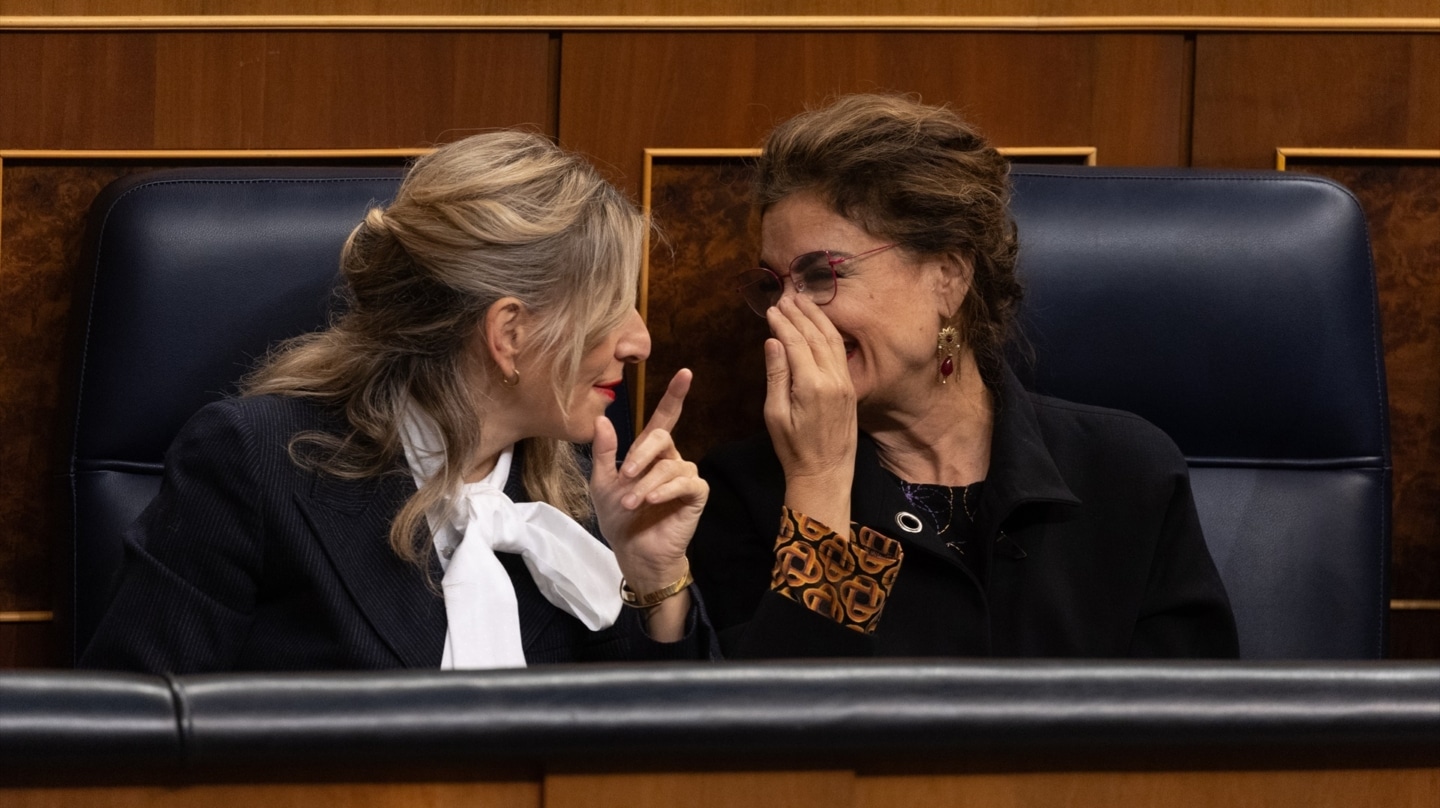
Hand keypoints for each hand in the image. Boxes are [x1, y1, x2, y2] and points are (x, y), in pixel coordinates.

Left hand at [590, 369, 707, 594]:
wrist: (633, 552)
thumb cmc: (619, 519)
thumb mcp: (602, 483)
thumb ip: (604, 451)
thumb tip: (602, 419)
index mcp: (649, 453)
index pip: (664, 418)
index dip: (674, 395)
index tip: (685, 373)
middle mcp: (670, 459)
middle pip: (661, 437)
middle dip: (640, 455)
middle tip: (624, 477)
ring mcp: (685, 476)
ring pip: (669, 465)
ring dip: (645, 484)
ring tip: (630, 503)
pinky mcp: (696, 495)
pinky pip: (686, 481)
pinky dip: (665, 489)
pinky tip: (652, 500)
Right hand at [764, 295, 855, 530]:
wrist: (826, 474)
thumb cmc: (794, 448)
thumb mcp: (776, 414)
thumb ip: (776, 375)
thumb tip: (772, 341)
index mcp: (812, 385)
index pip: (795, 342)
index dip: (782, 323)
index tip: (770, 308)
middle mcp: (833, 379)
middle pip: (816, 335)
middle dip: (800, 313)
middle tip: (785, 295)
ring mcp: (845, 382)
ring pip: (832, 340)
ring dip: (817, 318)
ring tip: (802, 300)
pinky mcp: (850, 387)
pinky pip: (839, 352)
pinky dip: (828, 333)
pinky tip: (819, 324)